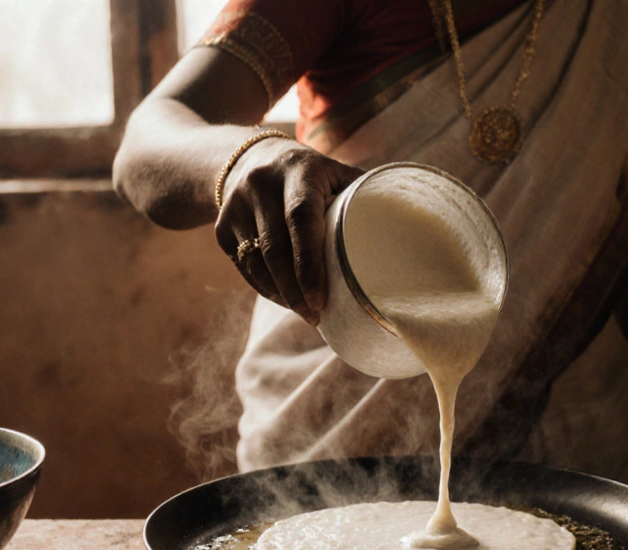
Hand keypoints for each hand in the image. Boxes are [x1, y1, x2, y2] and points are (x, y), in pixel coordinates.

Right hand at [215, 138, 363, 323]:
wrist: (249, 157)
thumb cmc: (311, 175)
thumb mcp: (335, 172)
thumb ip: (363, 195)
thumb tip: (405, 227)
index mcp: (298, 170)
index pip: (301, 219)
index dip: (311, 263)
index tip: (322, 298)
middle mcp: (260, 184)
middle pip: (276, 249)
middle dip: (296, 290)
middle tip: (316, 315)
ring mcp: (236, 205)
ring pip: (256, 263)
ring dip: (280, 294)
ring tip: (304, 312)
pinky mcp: (221, 226)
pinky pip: (244, 266)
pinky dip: (265, 287)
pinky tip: (284, 298)